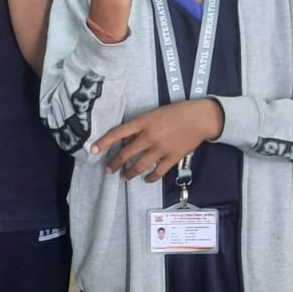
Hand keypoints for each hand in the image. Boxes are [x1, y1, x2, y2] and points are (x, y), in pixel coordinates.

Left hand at [92, 98, 223, 181]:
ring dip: (130, 173)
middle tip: (108, 169)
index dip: (104, 142)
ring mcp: (160, 149)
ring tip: (124, 177)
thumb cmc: (176, 112)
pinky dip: (150, 177)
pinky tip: (146, 179)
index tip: (93, 149)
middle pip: (126, 153)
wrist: (199, 118)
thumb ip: (140, 126)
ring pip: (139, 166)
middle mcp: (148, 137)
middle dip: (115, 163)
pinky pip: (157, 172)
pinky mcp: (172, 158)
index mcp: (142, 122)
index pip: (118, 133)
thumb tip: (127, 139)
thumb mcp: (153, 114)